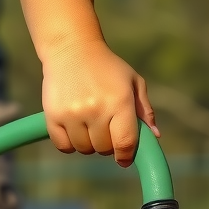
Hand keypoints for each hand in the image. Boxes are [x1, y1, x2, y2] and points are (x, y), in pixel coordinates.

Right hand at [41, 40, 159, 166]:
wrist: (72, 50)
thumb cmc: (109, 68)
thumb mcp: (134, 82)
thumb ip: (145, 110)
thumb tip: (155, 136)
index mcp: (120, 102)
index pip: (125, 142)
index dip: (126, 155)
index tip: (124, 158)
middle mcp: (96, 109)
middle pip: (104, 148)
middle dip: (109, 144)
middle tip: (107, 129)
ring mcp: (72, 113)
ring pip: (84, 149)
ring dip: (89, 143)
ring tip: (91, 125)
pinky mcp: (53, 115)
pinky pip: (64, 146)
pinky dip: (70, 144)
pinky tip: (76, 129)